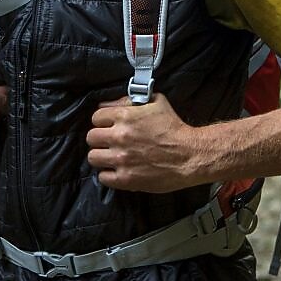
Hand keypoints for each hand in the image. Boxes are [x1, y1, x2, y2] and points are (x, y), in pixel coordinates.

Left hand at [85, 92, 200, 192]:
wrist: (190, 155)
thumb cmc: (174, 128)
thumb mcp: (155, 103)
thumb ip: (129, 101)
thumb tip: (106, 105)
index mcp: (124, 116)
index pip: (96, 117)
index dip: (102, 122)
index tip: (108, 127)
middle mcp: (119, 137)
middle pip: (91, 138)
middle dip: (99, 139)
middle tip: (109, 143)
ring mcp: (121, 159)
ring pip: (93, 157)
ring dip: (101, 157)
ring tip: (111, 157)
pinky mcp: (126, 179)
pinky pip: (103, 177)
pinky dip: (108, 175)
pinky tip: (117, 171)